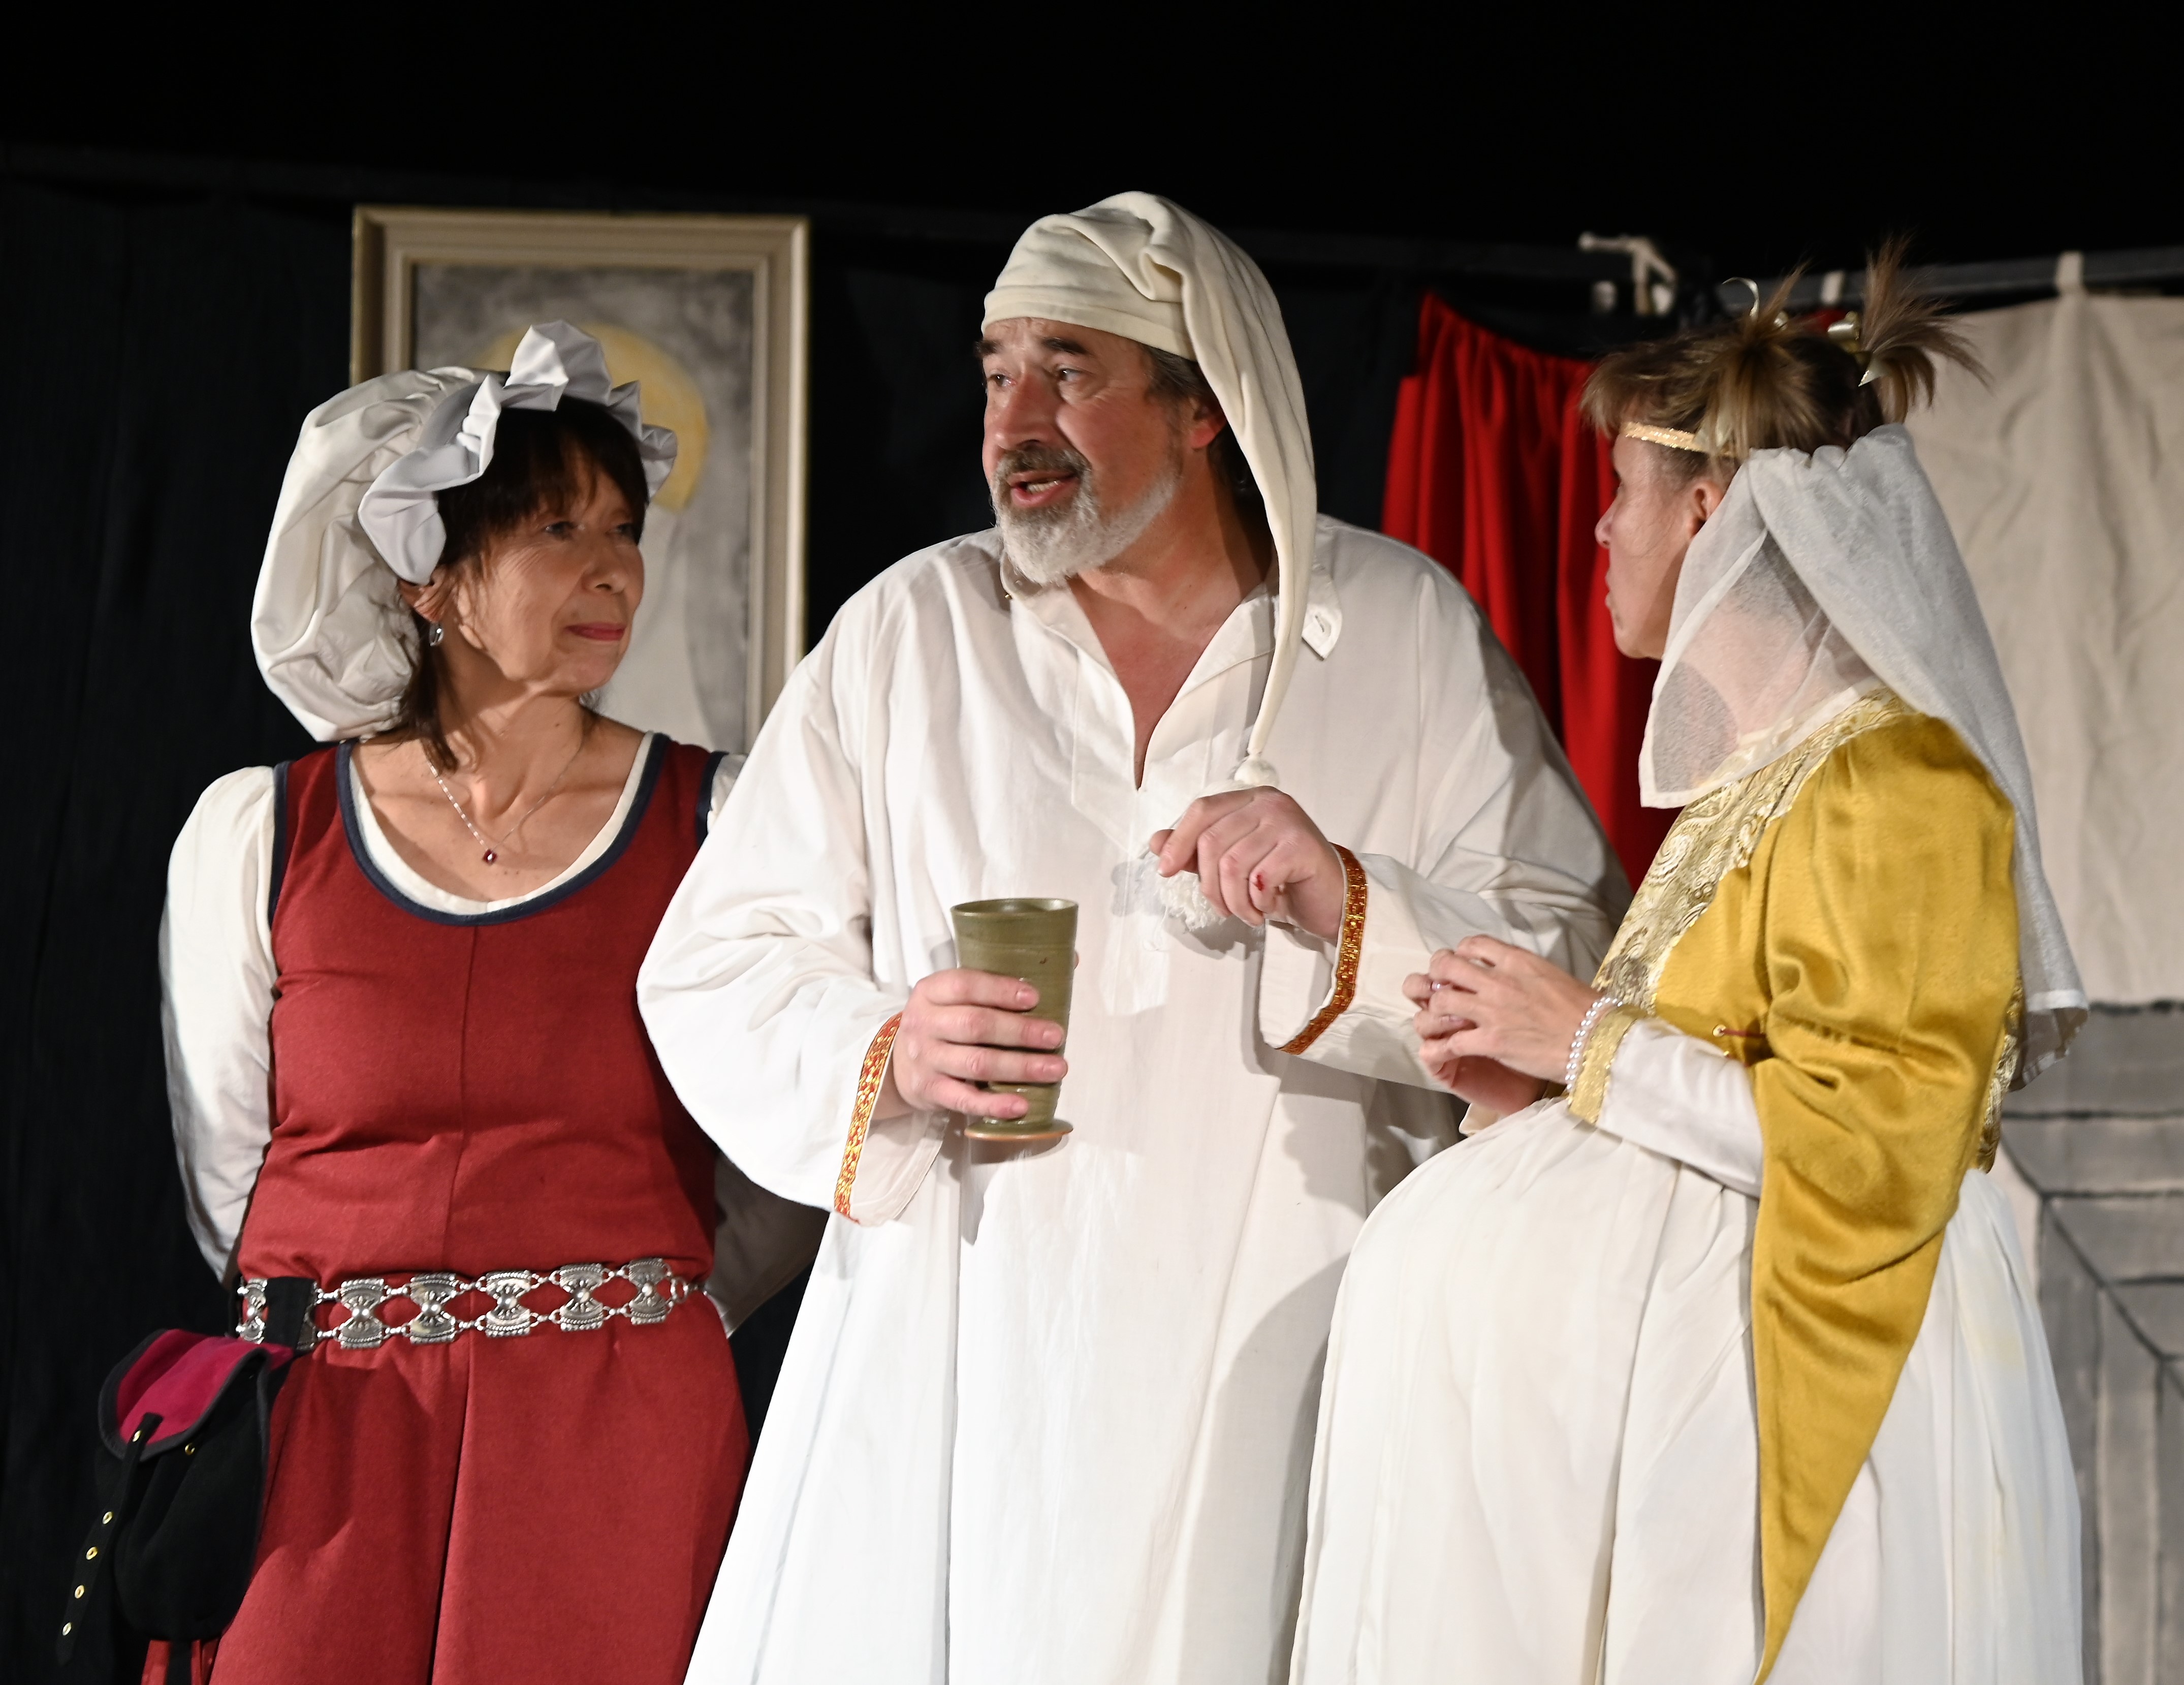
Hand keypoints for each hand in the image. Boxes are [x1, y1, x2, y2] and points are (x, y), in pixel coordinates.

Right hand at [878, 969, 1067, 1120]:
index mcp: (931, 991)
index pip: (965, 985)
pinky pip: (965, 1100)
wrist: (898, 1064)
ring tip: (1056, 1068)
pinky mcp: (930, 1091)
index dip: (1001, 990)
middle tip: (1056, 1036)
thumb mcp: (956, 995)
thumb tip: (1068, 960)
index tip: (1035, 997)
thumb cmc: (944, 1022)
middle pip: (976, 1025)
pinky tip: (1022, 1105)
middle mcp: (924, 1023)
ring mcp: (925, 1059)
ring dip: (1020, 1067)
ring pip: (976, 1063)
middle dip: (1020, 1031)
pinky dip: (995, 1105)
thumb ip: (1001, 979)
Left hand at [1149, 789, 1345, 938]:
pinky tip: (1267, 906)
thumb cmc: (1282, 879)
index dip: (1178, 841)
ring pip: (1232, 864)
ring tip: (1247, 912)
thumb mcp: (1232, 865)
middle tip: (1223, 908)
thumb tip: (1156, 842)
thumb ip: (1196, 850)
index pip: (1202, 810)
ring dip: (1234, 900)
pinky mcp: (1302, 846)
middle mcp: (1269, 802)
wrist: (1329, 899)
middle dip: (1209, 885)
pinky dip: (1257, 902)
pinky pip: (1259, 878)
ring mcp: (1287, 821)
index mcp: (1249, 799)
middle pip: (1212, 841)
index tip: (1167, 870)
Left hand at [1409, 936, 1600, 1084]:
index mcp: (1517, 961)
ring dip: (1435, 1010)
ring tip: (1437, 1018)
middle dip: (1436, 974)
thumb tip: (1509, 972)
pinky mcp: (1491, 1041)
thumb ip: (1523, 970)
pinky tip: (1437, 1050)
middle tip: (1437, 986)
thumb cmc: (1584, 1009)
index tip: (1460, 963)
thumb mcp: (1551, 974)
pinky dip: (1439, 1047)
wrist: (1596, 1039)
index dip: (1459, 952)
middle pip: (1447, 966)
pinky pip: (1451, 1041)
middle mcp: (1499, 981)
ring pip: (1442, 1000)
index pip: (1473, 944)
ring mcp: (1492, 1011)